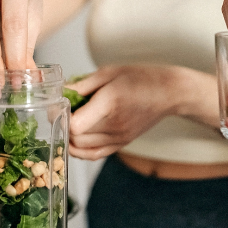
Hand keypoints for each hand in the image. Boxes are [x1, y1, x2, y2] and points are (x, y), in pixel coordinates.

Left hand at [65, 65, 194, 160]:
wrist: (169, 92)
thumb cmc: (140, 78)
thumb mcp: (108, 72)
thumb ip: (82, 85)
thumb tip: (60, 93)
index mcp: (110, 103)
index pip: (76, 125)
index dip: (61, 117)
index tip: (59, 106)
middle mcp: (114, 125)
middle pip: (76, 139)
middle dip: (63, 126)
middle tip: (62, 112)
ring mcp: (119, 138)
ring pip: (82, 149)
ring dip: (70, 138)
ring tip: (70, 122)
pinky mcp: (121, 144)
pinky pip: (93, 155)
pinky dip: (80, 150)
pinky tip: (77, 138)